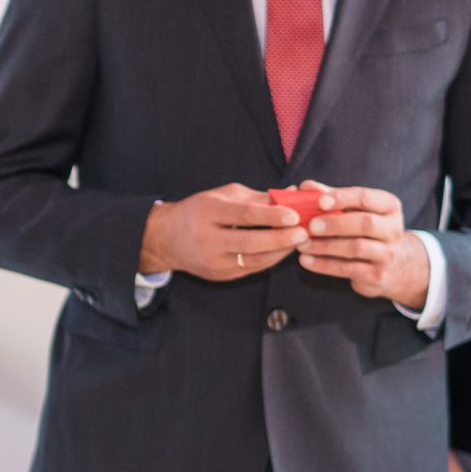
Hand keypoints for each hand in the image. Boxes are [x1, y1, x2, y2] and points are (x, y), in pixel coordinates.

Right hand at [138, 183, 304, 280]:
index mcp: (206, 212)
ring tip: (300, 240)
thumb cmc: (199, 211)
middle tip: (304, 232)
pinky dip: (271, 259)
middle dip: (280, 238)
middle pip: (250, 242)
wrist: (165, 239)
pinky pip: (252, 268)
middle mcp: (207, 239)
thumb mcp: (222, 197)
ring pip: (254, 260)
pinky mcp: (220, 275)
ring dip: (281, 251)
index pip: (243, 215)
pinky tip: (284, 250)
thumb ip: (256, 198)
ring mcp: (213, 261)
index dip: (270, 215)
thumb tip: (292, 196)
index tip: (294, 214)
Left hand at [293, 181, 428, 307]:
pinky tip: (305, 260)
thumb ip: (331, 196)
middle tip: (311, 225)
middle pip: (366, 224)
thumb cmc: (364, 228)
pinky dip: (324, 264)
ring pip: (356, 248)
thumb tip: (306, 186)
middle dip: (336, 224)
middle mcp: (393, 229)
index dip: (343, 198)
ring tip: (302, 244)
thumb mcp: (354, 210)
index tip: (320, 201)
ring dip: (325, 246)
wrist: (392, 264)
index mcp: (389, 206)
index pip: (366, 198)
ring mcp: (388, 254)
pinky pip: (348, 269)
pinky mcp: (377, 275)